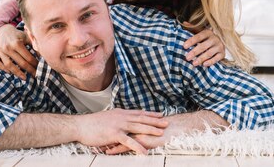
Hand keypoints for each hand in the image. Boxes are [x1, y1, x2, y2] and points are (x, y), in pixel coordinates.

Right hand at [0, 24, 37, 78]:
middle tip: (35, 75)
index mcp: (17, 43)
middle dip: (29, 70)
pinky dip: (4, 69)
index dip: (34, 64)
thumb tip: (43, 54)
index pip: (28, 57)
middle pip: (20, 63)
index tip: (39, 68)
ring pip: (9, 65)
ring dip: (17, 73)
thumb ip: (34, 44)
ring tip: (25, 78)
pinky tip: (11, 72)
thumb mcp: (26, 37)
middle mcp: (7, 47)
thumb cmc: (17, 35)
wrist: (2, 31)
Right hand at [76, 109, 168, 154]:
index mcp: (120, 113)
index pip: (139, 113)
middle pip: (142, 118)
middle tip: (166, 122)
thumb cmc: (92, 123)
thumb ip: (117, 119)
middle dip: (155, 120)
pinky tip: (144, 152)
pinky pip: (129, 142)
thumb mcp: (107, 117)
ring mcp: (119, 125)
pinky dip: (138, 147)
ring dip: (151, 130)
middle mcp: (122, 117)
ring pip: (139, 127)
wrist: (81, 125)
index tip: (160, 114)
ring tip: (161, 133)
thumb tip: (123, 120)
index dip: (150, 114)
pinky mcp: (115, 134)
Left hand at [103, 110, 226, 154]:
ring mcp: (139, 133)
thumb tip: (138, 130)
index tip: (100, 130)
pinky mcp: (142, 141)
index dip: (111, 127)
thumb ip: (146, 128)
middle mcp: (137, 125)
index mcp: (139, 121)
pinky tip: (108, 153)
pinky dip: (117, 149)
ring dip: (108, 142)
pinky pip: (127, 146)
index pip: (122, 123)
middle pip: (118, 129)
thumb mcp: (154, 127)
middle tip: (94, 136)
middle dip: (106, 133)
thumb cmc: (169, 130)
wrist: (180, 129)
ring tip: (96, 145)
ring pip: (120, 137)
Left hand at [182, 24, 225, 66]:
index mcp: (208, 32)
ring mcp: (219, 46)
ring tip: (193, 63)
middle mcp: (215, 38)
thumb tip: (184, 23)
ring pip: (209, 53)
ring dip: (201, 59)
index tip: (184, 46)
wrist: (222, 40)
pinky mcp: (223, 53)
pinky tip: (204, 64)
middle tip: (187, 58)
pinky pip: (216, 58)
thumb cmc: (207, 37)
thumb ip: (193, 28)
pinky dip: (211, 62)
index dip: (191, 41)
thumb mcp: (201, 31)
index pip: (198, 37)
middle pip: (203, 46)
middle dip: (194, 52)